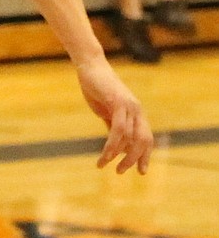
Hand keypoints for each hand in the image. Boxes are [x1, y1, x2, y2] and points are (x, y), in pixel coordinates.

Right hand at [75, 55, 152, 174]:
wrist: (90, 66)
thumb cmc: (97, 87)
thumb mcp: (107, 111)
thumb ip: (114, 125)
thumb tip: (118, 145)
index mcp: (136, 113)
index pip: (147, 138)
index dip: (146, 156)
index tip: (141, 172)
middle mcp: (137, 110)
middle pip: (143, 141)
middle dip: (134, 159)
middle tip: (120, 172)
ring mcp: (129, 106)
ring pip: (130, 138)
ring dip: (118, 155)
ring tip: (105, 164)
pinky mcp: (118, 102)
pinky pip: (119, 129)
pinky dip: (112, 144)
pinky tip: (105, 153)